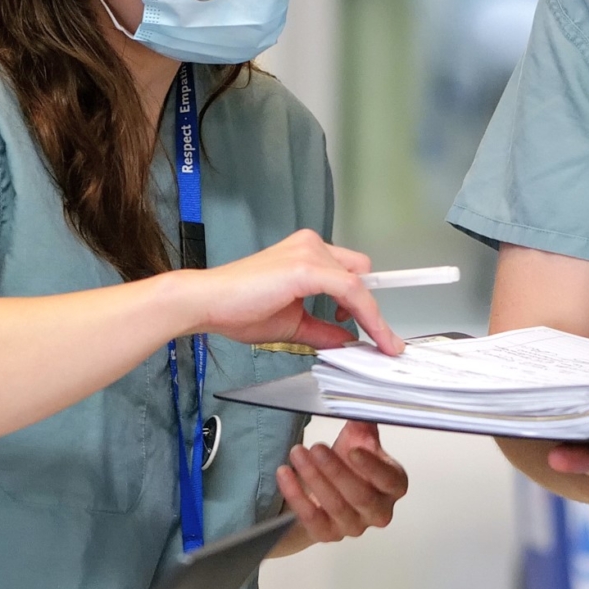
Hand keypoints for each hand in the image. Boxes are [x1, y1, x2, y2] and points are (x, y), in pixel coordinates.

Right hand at [177, 229, 401, 354]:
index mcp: (305, 253)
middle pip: (361, 273)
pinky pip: (351, 290)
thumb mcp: (292, 325)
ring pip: (360, 283)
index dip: (368, 302)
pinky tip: (374, 335)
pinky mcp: (306, 267)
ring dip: (372, 315)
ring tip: (379, 343)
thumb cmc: (236, 309)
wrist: (206, 303)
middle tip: (380, 340)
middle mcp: (310, 245)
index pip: (349, 273)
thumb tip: (347, 341)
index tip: (382, 331)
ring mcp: (309, 252)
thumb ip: (321, 331)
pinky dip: (368, 315)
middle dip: (371, 308)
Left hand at [273, 421, 407, 550]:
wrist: (324, 489)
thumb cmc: (347, 463)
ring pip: (336, 506)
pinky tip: (285, 473)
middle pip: (361, 496)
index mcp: (392, 485)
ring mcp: (353, 526)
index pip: (390, 481)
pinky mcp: (327, 534)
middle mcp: (378, 511)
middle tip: (316, 448)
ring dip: (314, 478)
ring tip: (297, 453)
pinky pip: (312, 518)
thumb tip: (358, 405)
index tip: (352, 450)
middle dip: (336, 471)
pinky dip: (296, 495)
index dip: (373, 467)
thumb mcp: (357, 440)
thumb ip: (362, 424)